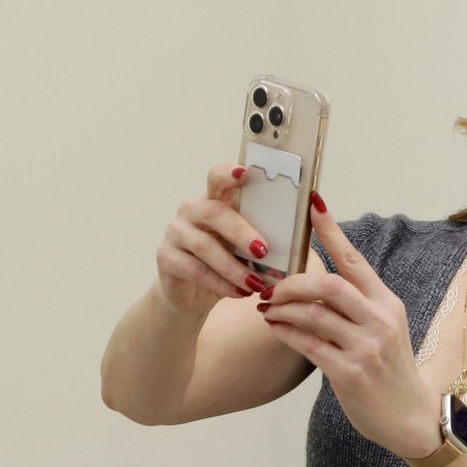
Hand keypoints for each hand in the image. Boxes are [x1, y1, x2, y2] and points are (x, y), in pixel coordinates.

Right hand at [153, 163, 274, 317]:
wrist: (192, 294)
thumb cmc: (226, 262)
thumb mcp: (245, 246)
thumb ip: (263, 234)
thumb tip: (301, 233)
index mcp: (214, 198)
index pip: (217, 176)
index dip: (228, 173)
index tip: (244, 172)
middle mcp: (191, 210)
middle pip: (215, 212)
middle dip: (242, 232)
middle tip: (264, 251)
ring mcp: (176, 232)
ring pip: (205, 246)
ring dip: (234, 267)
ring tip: (256, 284)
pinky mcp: (166, 258)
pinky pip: (195, 270)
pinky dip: (220, 283)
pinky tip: (239, 292)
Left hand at [259, 197, 440, 458]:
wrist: (409, 416)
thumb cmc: (389, 369)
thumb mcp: (382, 329)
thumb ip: (355, 305)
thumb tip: (312, 280)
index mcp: (386, 302)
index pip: (354, 259)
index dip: (331, 231)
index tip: (312, 204)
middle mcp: (380, 320)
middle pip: (329, 284)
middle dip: (293, 281)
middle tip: (269, 285)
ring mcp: (366, 347)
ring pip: (314, 314)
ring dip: (283, 308)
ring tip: (266, 306)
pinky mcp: (350, 372)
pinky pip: (309, 344)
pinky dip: (286, 332)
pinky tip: (275, 327)